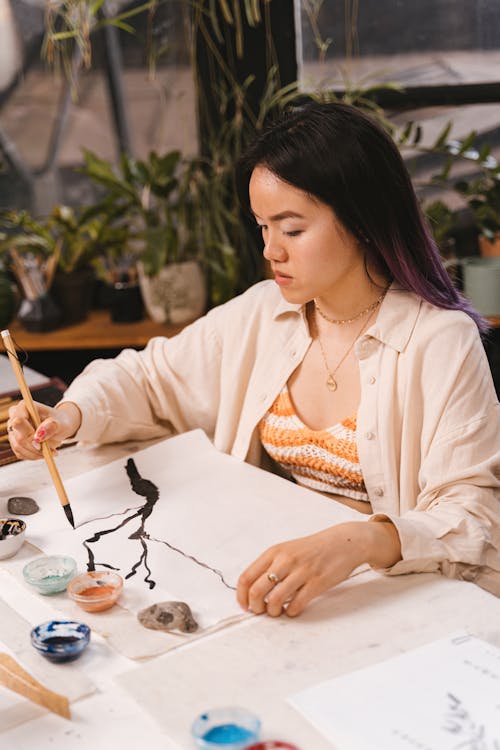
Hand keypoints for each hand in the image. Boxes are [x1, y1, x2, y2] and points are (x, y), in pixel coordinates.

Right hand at [7, 400, 81, 459]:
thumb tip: (39, 436)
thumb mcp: (61, 423)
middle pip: (18, 436)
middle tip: (52, 450)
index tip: (41, 442)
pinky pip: (21, 453)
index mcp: (24, 407)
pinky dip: (34, 455)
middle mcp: (15, 417)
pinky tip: (44, 452)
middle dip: (35, 446)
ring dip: (36, 453)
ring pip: (18, 447)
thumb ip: (52, 426)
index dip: (29, 433)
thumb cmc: (60, 421)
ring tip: (51, 451)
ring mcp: (14, 430)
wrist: (60, 426)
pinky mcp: (16, 442)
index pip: (19, 421)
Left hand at [237, 520, 400, 617]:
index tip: (245, 606)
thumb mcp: (287, 550)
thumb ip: (271, 566)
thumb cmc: (313, 549)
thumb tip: (252, 590)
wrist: (343, 542)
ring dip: (273, 612)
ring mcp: (301, 571)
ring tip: (278, 611)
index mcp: (274, 552)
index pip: (246, 577)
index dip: (242, 596)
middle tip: (261, 611)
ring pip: (275, 600)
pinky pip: (296, 605)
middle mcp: (285, 560)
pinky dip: (291, 612)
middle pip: (256, 591)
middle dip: (255, 607)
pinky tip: (293, 609)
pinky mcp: (317, 582)